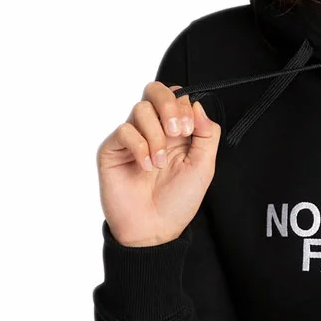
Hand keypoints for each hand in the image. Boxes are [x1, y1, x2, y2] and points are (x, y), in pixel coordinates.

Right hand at [96, 82, 221, 246]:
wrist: (153, 229)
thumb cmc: (177, 202)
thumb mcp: (204, 167)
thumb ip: (206, 134)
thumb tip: (198, 105)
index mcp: (177, 132)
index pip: (178, 97)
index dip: (184, 106)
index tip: (190, 130)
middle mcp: (154, 130)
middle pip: (155, 90)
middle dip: (169, 106)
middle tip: (177, 131)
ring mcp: (132, 138)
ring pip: (141, 109)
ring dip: (156, 136)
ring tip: (160, 163)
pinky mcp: (113, 149)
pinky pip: (125, 131)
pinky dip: (139, 147)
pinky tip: (145, 167)